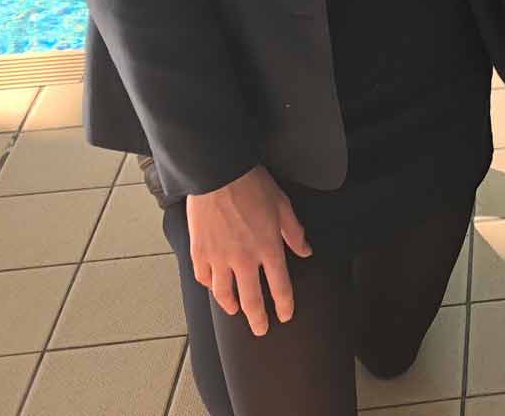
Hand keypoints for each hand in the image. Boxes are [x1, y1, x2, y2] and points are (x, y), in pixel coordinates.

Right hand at [185, 165, 311, 334]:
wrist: (218, 174)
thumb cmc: (252, 186)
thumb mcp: (282, 206)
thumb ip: (294, 232)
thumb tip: (305, 251)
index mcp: (268, 248)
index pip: (279, 286)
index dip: (284, 305)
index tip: (285, 315)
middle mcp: (243, 259)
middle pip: (251, 300)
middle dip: (257, 319)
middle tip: (260, 330)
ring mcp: (218, 258)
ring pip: (224, 294)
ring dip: (231, 306)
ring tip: (236, 312)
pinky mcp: (199, 253)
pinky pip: (204, 278)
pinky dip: (210, 286)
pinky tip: (214, 287)